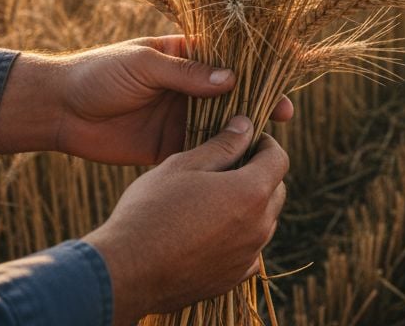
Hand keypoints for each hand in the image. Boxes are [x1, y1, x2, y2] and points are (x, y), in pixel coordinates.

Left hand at [0, 35, 293, 163]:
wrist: (57, 111)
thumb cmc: (98, 74)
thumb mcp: (143, 64)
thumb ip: (185, 74)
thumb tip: (232, 80)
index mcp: (184, 55)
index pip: (230, 55)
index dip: (259, 61)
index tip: (288, 63)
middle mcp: (189, 86)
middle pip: (234, 93)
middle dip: (260, 101)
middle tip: (283, 114)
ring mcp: (181, 117)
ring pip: (222, 125)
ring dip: (244, 132)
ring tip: (268, 140)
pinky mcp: (170, 147)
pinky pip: (202, 152)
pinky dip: (221, 157)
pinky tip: (240, 164)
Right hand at [84, 116, 288, 323]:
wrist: (125, 272)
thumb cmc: (150, 210)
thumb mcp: (183, 165)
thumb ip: (222, 144)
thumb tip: (246, 126)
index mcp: (251, 192)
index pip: (279, 159)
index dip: (266, 144)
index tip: (248, 140)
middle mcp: (259, 227)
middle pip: (276, 191)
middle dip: (261, 174)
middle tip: (231, 167)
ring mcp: (247, 256)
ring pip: (264, 222)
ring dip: (251, 207)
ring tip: (217, 199)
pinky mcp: (233, 278)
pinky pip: (250, 252)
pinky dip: (240, 238)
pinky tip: (213, 232)